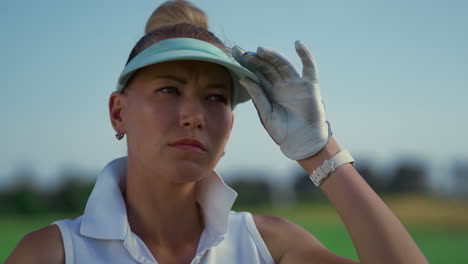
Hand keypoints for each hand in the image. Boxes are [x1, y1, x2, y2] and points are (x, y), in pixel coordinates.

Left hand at [232, 41, 331, 159]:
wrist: (301, 142)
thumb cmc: (282, 131)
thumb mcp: (265, 113)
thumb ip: (257, 95)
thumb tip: (243, 77)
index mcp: (268, 92)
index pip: (256, 73)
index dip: (246, 63)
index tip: (234, 52)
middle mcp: (280, 85)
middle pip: (267, 67)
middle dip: (256, 59)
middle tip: (244, 52)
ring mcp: (295, 83)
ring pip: (282, 65)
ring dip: (273, 56)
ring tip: (261, 50)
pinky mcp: (309, 85)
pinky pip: (309, 66)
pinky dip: (305, 54)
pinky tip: (298, 44)